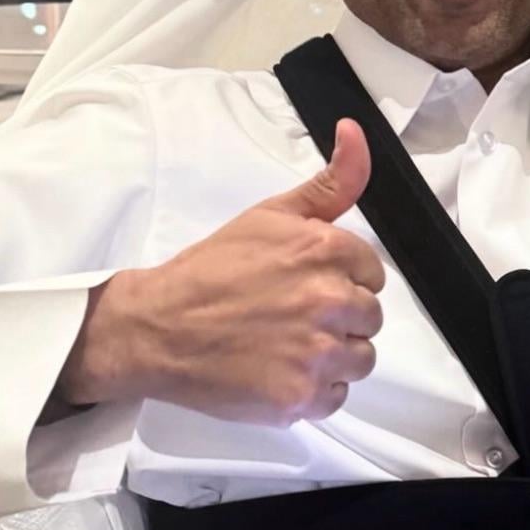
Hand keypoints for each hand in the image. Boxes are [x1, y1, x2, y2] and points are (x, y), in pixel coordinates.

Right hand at [58, 119, 385, 422]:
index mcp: (325, 251)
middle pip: (370, 317)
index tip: (309, 283)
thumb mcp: (271, 214)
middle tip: (293, 315)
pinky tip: (280, 371)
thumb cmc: (212, 269)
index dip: (343, 279)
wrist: (156, 328)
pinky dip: (312, 391)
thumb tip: (356, 131)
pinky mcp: (299, 398)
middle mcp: (327, 301)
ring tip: (288, 344)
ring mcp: (315, 354)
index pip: (373, 273)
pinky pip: (335, 398)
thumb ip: (330, 181)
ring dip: (332, 356)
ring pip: (360, 360)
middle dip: (339, 317)